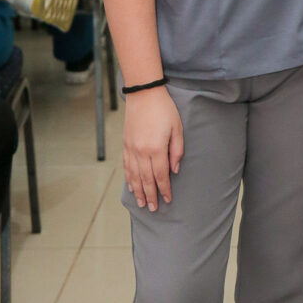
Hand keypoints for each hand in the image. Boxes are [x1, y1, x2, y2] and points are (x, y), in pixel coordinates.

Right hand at [123, 85, 183, 210]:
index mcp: (156, 149)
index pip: (160, 175)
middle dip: (151, 195)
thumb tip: (174, 170)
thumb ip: (177, 150)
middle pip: (146, 179)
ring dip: (139, 191)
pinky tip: (132, 186)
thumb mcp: (177, 128)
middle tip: (154, 208)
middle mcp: (141, 152)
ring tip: (142, 203)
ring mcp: (131, 149)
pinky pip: (127, 166)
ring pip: (134, 176)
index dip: (165, 189)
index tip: (168, 199)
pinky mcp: (126, 144)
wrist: (144, 94)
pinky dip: (129, 178)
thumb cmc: (164, 109)